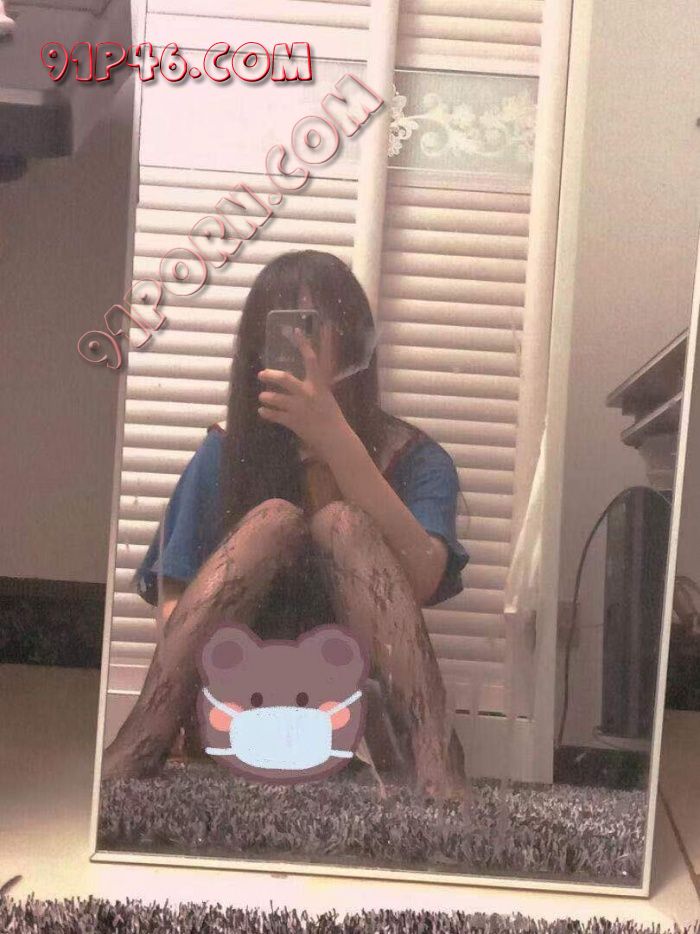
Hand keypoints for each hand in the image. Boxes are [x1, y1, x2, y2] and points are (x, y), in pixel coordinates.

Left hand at [257, 329, 351, 461]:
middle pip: (285, 378)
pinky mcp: (293, 421)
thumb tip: (309, 378)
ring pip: (275, 398)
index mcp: (319, 385)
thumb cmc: (333, 417)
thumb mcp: (327, 397)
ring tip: (263, 397)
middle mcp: (308, 393)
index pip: (312, 360)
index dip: (304, 345)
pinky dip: (266, 413)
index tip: (296, 331)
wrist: (335, 439)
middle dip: (270, 375)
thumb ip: (317, 386)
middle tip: (261, 374)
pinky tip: (262, 412)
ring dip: (266, 397)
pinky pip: (274, 415)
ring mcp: (299, 408)